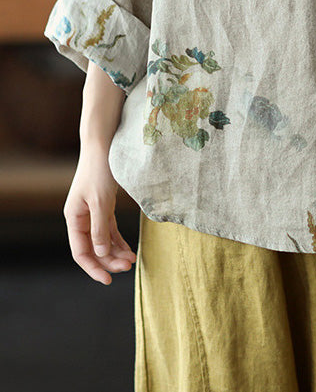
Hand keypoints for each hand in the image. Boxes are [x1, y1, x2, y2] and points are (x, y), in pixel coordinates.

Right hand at [63, 147, 136, 284]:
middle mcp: (81, 218)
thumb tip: (100, 253)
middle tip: (129, 266)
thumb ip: (100, 227)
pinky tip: (129, 249)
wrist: (104, 145)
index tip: (107, 280)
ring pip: (103, 240)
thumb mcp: (100, 200)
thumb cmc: (100, 170)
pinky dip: (119, 240)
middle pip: (93, 248)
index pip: (81, 251)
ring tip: (132, 260)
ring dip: (116, 252)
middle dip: (109, 260)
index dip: (93, 267)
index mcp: (74, 218)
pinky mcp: (104, 207)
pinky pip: (110, 230)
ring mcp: (92, 213)